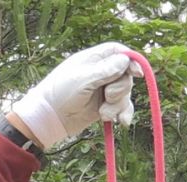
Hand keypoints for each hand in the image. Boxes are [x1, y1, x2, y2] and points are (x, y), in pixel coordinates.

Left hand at [10, 42, 142, 148]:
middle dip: (121, 88)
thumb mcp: (83, 80)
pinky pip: (121, 108)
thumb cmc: (60, 94)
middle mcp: (100, 73)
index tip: (137, 72)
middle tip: (108, 96)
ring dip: (118, 105)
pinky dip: (123, 114)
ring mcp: (103, 90)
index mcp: (92, 60)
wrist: (50, 119)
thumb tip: (125, 59)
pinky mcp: (104, 106)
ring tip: (104, 115)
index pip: (117, 52)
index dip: (130, 60)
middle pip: (125, 74)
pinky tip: (122, 122)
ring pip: (124, 93)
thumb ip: (105, 70)